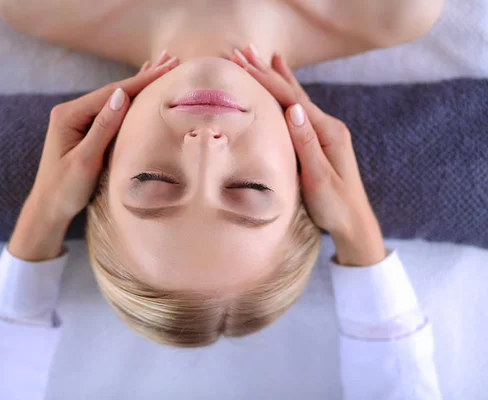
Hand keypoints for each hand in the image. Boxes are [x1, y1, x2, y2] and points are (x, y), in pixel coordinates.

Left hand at [9, 55, 179, 260]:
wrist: (48, 209)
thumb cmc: (64, 189)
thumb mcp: (85, 160)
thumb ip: (103, 127)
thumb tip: (121, 95)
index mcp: (68, 115)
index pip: (111, 94)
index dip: (140, 82)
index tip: (165, 69)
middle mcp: (71, 112)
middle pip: (114, 91)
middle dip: (143, 77)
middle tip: (170, 60)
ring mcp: (77, 120)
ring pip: (114, 99)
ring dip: (138, 85)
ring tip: (161, 67)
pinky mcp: (84, 131)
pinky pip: (111, 112)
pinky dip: (130, 100)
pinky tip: (139, 89)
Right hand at [232, 47, 384, 265]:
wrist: (354, 223)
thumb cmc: (335, 205)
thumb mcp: (319, 177)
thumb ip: (306, 143)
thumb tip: (293, 109)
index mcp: (327, 132)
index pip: (292, 100)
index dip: (267, 81)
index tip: (244, 66)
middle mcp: (328, 127)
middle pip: (294, 92)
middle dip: (269, 72)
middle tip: (245, 51)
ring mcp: (325, 133)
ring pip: (297, 98)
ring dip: (279, 78)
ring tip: (267, 57)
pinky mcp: (320, 142)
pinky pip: (300, 112)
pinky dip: (289, 96)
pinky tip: (285, 91)